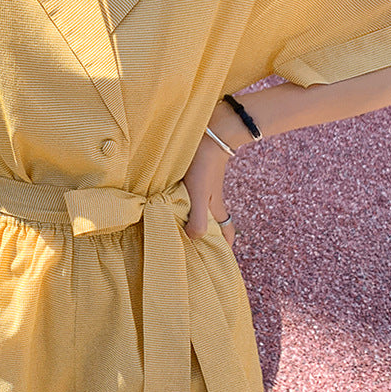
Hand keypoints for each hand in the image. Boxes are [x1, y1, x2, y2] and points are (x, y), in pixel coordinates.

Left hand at [182, 107, 241, 247]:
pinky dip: (179, 202)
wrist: (210, 131)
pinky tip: (164, 201)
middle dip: (203, 236)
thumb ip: (197, 218)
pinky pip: (188, 195)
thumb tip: (193, 238)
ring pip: (199, 209)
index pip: (226, 233)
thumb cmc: (204, 164)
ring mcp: (204, 187)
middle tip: (187, 248)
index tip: (217, 261)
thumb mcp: (199, 194)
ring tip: (170, 228)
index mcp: (216, 208)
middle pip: (211, 223)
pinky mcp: (195, 175)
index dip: (225, 247)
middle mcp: (212, 200)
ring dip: (189, 219)